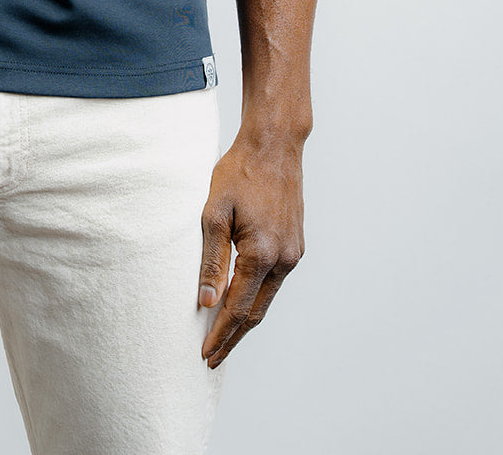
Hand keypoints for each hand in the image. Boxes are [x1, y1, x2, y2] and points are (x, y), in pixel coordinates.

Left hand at [197, 134, 305, 367]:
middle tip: (213, 357)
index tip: (205, 354)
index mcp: (262, 254)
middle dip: (233, 337)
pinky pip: (275, 280)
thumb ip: (211, 260)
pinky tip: (243, 299)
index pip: (237, 308)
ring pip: (267, 298)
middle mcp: (284, 260)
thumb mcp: (214, 212)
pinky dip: (258, 296)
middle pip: (256, 312)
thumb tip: (206, 301)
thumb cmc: (240, 172)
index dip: (220, 334)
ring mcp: (294, 253)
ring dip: (246, 319)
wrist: (274, 145)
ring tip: (224, 334)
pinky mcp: (296, 244)